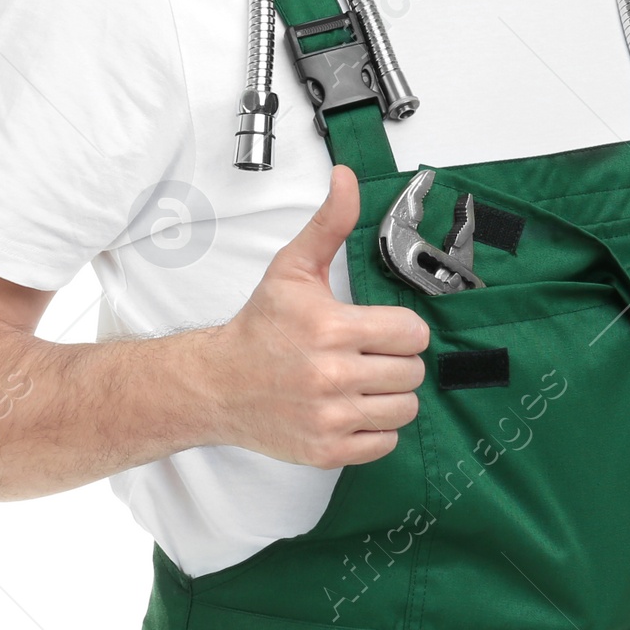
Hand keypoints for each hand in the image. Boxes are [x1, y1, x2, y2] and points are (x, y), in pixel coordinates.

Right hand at [201, 165, 429, 468]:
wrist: (217, 384)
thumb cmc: (260, 326)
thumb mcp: (293, 268)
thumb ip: (329, 222)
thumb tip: (347, 179)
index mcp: (331, 329)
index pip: (412, 333)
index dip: (402, 328)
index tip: (380, 327)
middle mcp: (331, 376)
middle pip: (412, 372)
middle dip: (397, 360)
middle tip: (369, 353)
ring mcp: (329, 418)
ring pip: (404, 409)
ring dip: (390, 395)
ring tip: (364, 380)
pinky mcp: (326, 450)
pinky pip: (384, 443)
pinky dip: (375, 428)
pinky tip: (351, 408)